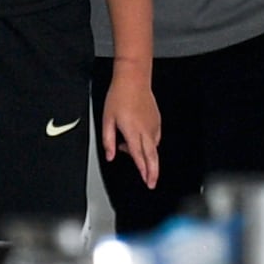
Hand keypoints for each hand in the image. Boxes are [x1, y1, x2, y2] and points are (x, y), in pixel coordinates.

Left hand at [103, 66, 162, 189]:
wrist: (133, 79)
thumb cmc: (119, 96)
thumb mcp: (107, 119)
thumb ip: (108, 140)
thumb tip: (110, 155)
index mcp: (133, 132)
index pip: (139, 157)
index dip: (143, 171)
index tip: (147, 181)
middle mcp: (146, 130)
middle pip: (153, 157)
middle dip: (153, 172)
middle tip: (152, 183)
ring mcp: (153, 125)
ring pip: (154, 147)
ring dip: (147, 156)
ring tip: (134, 154)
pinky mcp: (157, 120)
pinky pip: (155, 137)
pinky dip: (149, 144)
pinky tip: (140, 141)